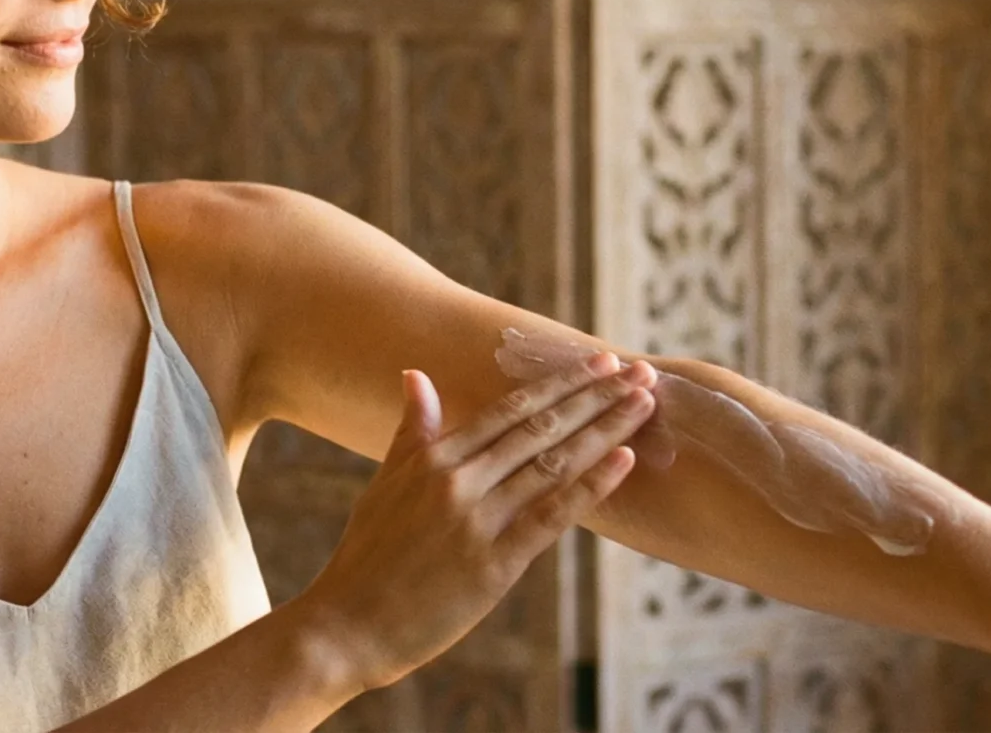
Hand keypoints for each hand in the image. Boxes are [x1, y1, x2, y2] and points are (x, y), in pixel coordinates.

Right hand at [291, 357, 654, 691]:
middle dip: (596, 396)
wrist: (346, 627)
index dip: (561, 383)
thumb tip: (416, 375)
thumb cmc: (366, 558)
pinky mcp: (493, 565)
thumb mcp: (384, 484)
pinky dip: (590, 485)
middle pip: (541, 428)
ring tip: (645, 404)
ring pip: (553, 464)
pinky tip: (623, 460)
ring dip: (605, 430)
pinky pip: (551, 517)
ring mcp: (476, 522)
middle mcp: (458, 481)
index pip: (510, 410)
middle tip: (641, 372)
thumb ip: (411, 431)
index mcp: (434, 458)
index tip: (599, 362)